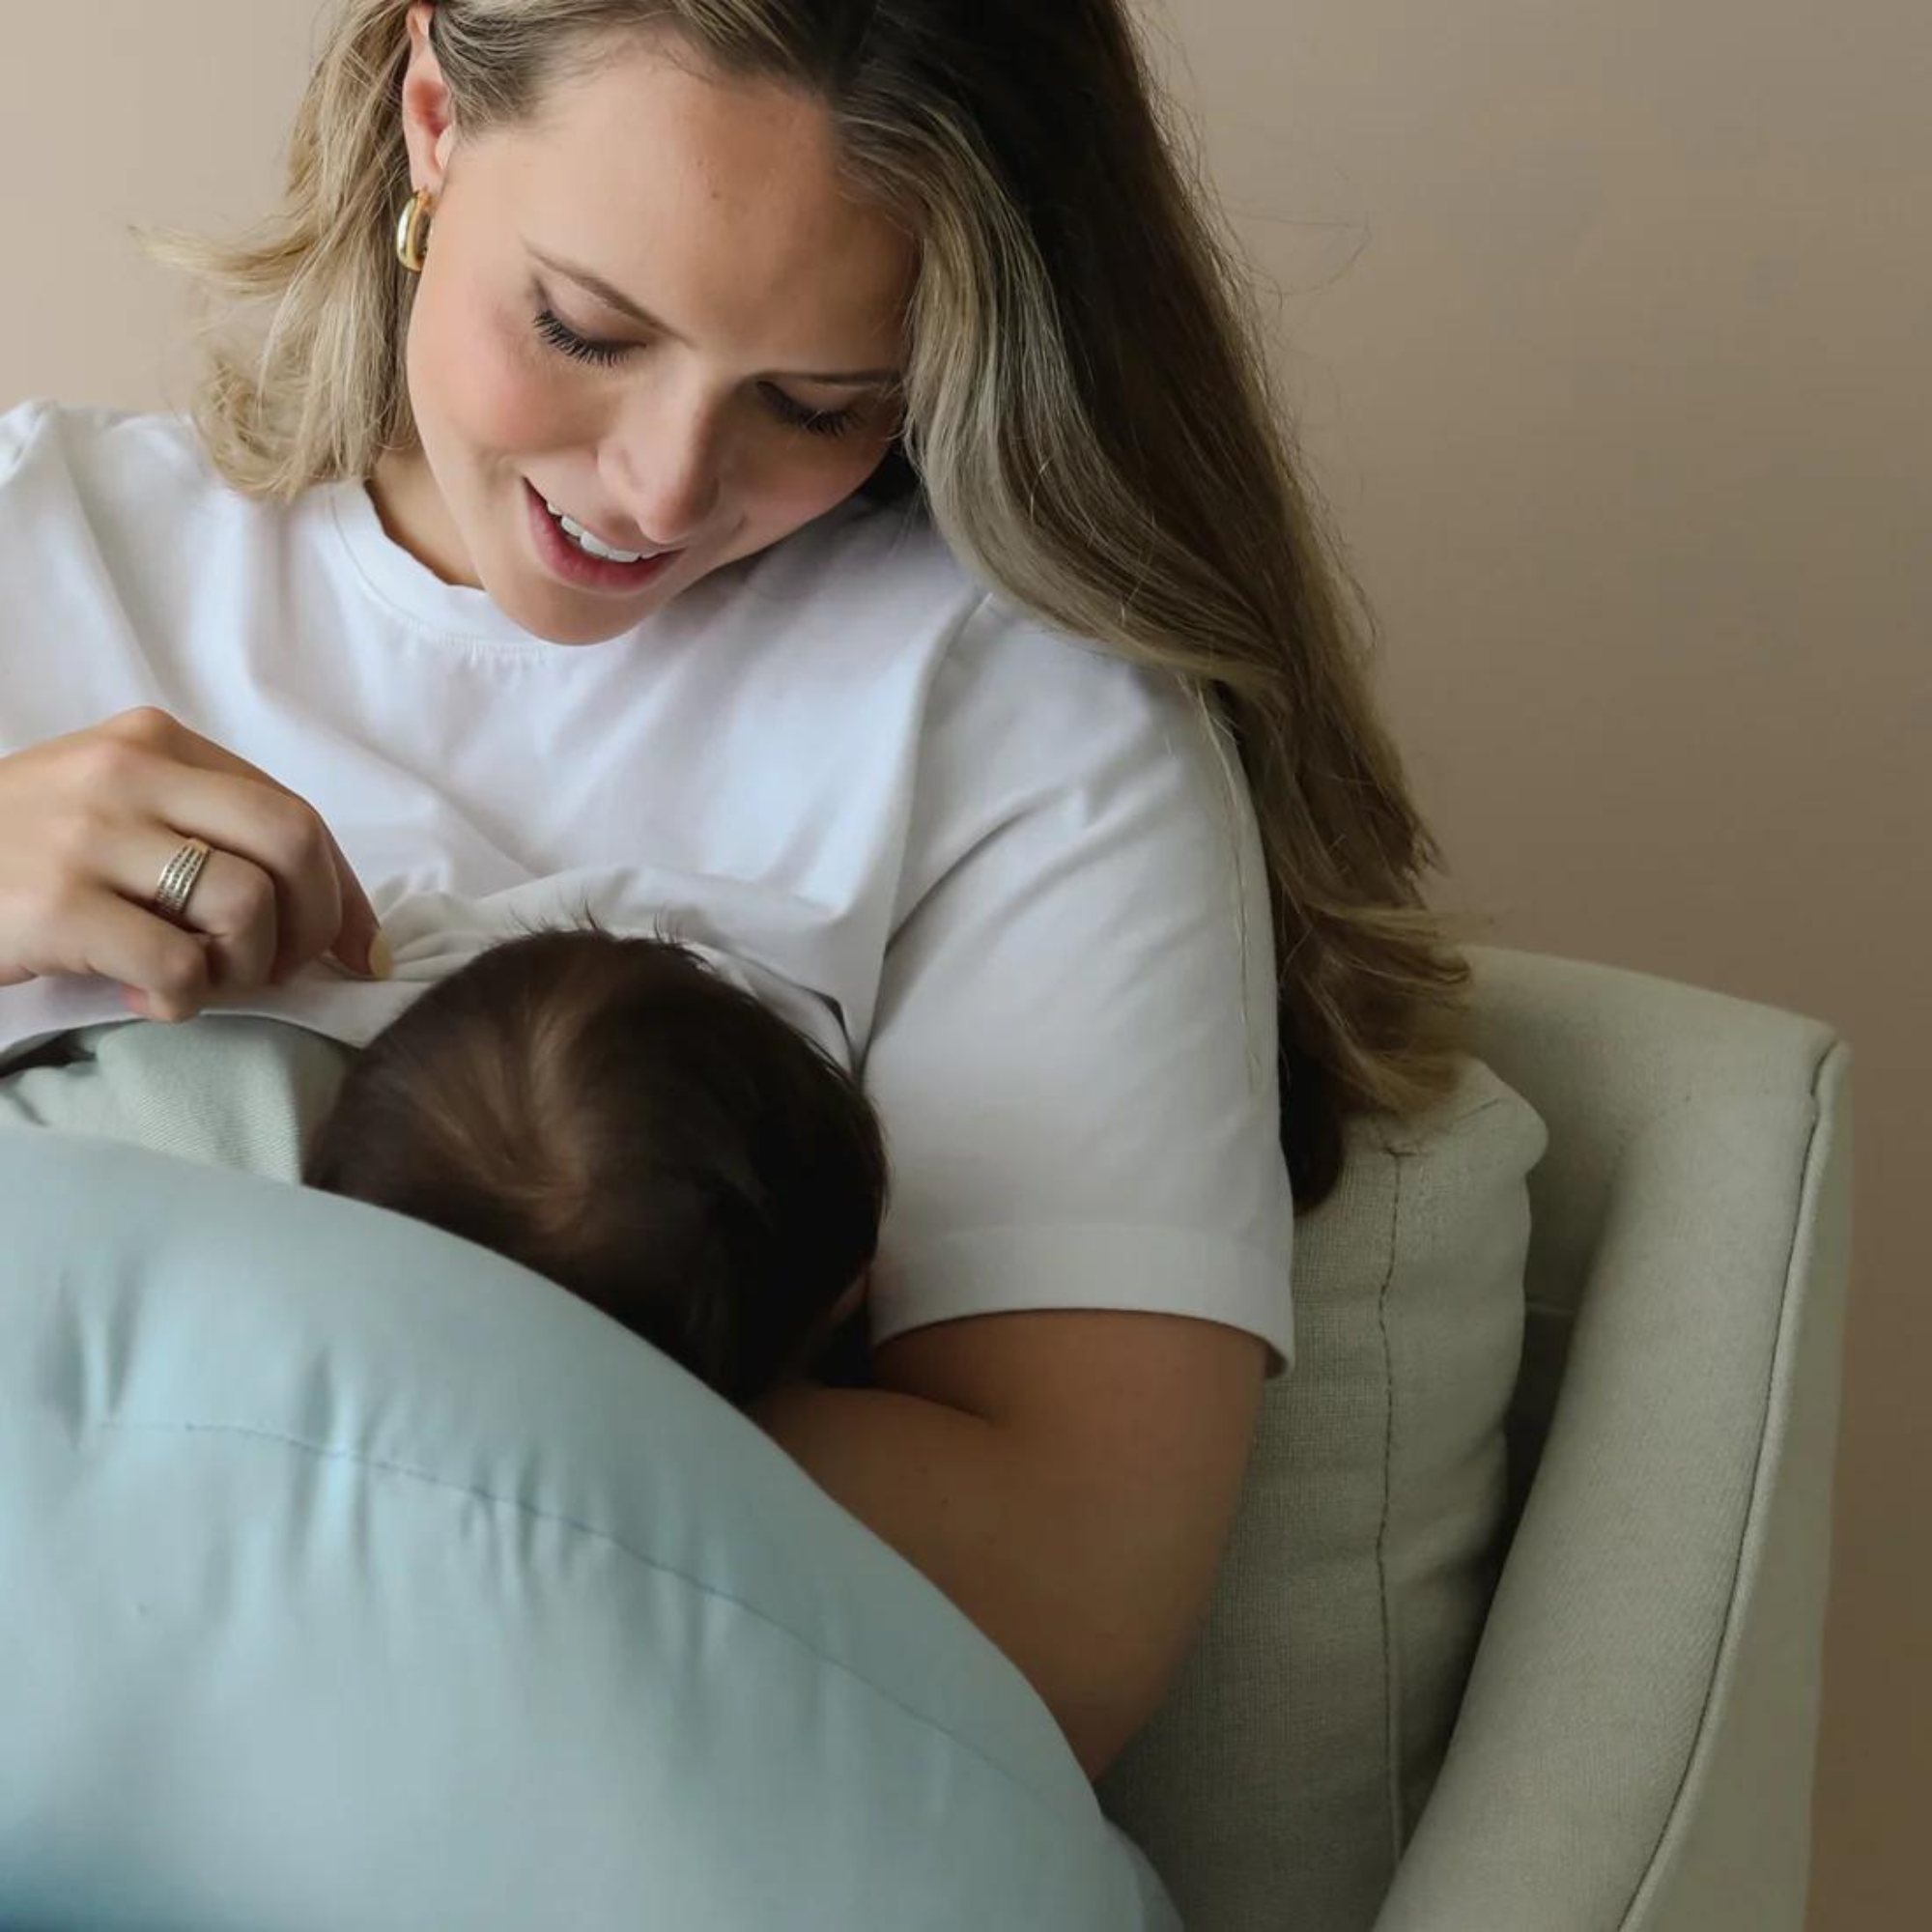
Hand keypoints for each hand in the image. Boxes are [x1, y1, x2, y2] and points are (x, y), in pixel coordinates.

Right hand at [0, 707, 382, 1022]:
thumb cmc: (21, 855)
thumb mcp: (115, 810)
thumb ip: (211, 834)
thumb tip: (340, 921)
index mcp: (157, 743)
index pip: (297, 816)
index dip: (345, 895)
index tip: (361, 953)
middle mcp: (129, 772)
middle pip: (292, 845)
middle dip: (312, 926)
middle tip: (276, 971)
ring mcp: (89, 833)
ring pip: (246, 906)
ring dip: (243, 969)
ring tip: (194, 981)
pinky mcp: (57, 903)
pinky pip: (180, 966)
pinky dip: (184, 1001)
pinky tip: (148, 999)